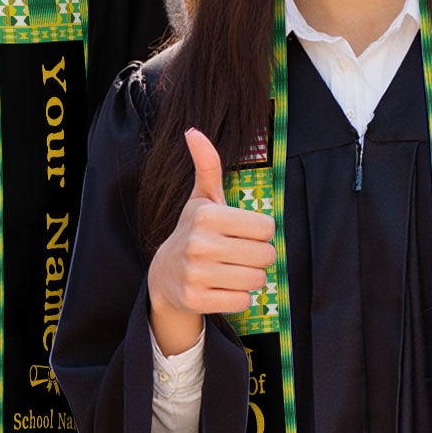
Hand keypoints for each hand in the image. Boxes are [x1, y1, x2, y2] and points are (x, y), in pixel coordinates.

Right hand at [145, 128, 275, 356]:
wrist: (164, 275)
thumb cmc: (193, 232)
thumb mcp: (201, 199)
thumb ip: (207, 166)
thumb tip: (193, 131)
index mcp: (206, 214)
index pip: (267, 227)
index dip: (259, 232)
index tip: (242, 233)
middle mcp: (199, 243)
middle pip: (266, 255)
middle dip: (258, 257)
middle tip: (238, 255)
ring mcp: (196, 273)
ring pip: (256, 280)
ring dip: (250, 278)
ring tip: (231, 271)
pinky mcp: (196, 300)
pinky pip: (242, 301)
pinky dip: (238, 297)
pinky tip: (222, 288)